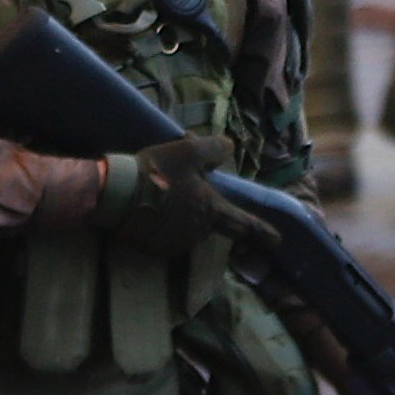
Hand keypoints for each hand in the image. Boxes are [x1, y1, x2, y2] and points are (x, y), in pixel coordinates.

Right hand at [101, 133, 254, 255]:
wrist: (117, 194)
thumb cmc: (157, 172)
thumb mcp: (187, 151)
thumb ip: (212, 149)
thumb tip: (229, 146)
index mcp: (211, 210)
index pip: (244, 224)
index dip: (262, 232)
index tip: (277, 241)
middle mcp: (198, 231)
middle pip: (209, 223)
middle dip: (202, 212)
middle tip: (182, 194)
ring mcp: (175, 243)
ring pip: (186, 230)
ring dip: (179, 218)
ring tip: (159, 198)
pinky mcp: (154, 249)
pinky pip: (164, 238)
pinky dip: (161, 227)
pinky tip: (147, 211)